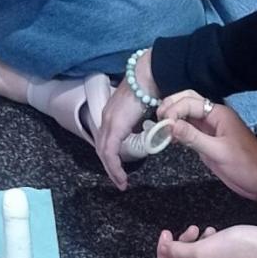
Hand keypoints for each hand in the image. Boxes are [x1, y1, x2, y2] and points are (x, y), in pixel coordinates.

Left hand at [94, 54, 151, 188]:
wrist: (149, 74)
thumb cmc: (152, 87)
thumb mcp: (147, 109)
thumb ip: (144, 121)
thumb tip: (154, 131)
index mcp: (113, 113)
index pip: (107, 139)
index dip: (111, 155)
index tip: (119, 169)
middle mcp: (107, 118)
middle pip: (102, 148)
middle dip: (110, 167)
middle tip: (119, 181)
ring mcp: (109, 122)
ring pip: (104, 152)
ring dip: (112, 170)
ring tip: (121, 182)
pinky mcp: (114, 127)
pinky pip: (110, 152)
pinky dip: (114, 167)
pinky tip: (121, 176)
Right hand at [156, 93, 256, 200]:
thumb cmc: (244, 164)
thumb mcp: (217, 152)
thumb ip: (193, 138)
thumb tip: (170, 125)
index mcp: (218, 113)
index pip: (189, 102)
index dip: (173, 111)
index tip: (163, 125)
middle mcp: (212, 116)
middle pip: (187, 100)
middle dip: (171, 106)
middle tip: (158, 120)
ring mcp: (208, 128)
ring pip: (186, 113)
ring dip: (172, 117)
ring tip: (160, 129)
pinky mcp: (206, 140)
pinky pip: (188, 128)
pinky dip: (177, 130)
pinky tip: (169, 138)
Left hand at [156, 222, 256, 257]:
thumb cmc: (237, 250)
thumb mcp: (202, 249)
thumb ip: (179, 251)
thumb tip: (165, 250)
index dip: (162, 254)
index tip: (167, 234)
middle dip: (180, 244)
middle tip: (190, 229)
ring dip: (194, 241)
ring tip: (203, 229)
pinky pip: (212, 255)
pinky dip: (209, 242)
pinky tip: (216, 232)